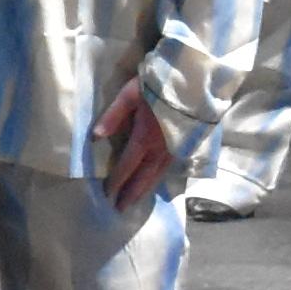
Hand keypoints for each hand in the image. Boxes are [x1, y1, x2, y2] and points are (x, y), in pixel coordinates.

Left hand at [94, 81, 175, 214]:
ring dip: (145, 189)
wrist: (195, 80)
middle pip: (143, 176)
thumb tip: (96, 137)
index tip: (107, 194)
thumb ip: (113, 116)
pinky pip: (169, 167)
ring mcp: (175, 148)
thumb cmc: (158, 84)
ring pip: (158, 174)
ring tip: (133, 201)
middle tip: (120, 209)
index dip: (117, 181)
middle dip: (131, 193)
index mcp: (145, 137)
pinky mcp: (186, 144)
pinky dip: (158, 178)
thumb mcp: (130, 95)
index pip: (127, 165)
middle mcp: (161, 148)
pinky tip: (153, 182)